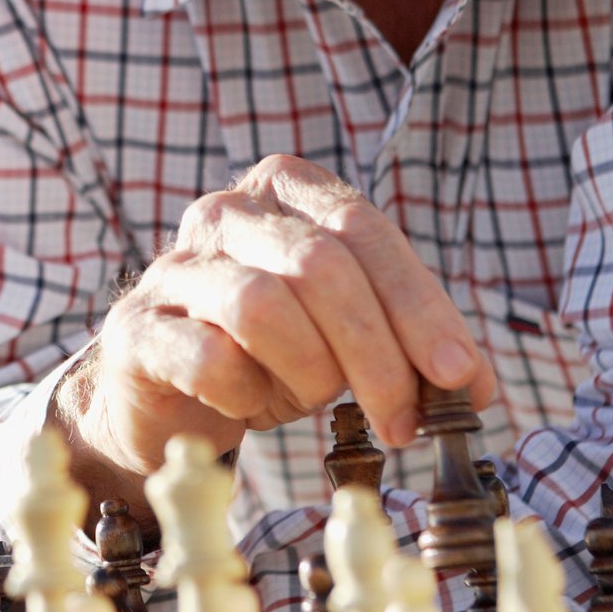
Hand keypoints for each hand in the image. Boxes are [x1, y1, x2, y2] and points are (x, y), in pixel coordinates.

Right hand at [53, 155, 495, 508]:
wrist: (163, 391)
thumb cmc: (269, 354)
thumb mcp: (348, 336)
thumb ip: (409, 344)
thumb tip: (476, 384)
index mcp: (286, 190)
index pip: (364, 229)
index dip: (419, 305)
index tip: (458, 374)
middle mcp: (226, 212)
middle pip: (320, 265)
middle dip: (377, 353)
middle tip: (404, 421)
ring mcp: (173, 268)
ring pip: (262, 305)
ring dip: (310, 372)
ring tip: (315, 402)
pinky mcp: (137, 329)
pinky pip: (206, 357)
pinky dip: (246, 393)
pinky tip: (249, 406)